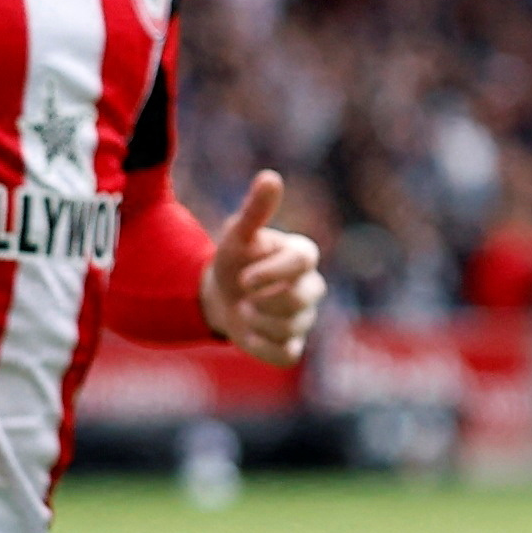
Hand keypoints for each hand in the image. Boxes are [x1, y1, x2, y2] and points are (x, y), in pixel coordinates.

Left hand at [205, 168, 323, 366]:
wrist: (221, 294)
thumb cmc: (234, 259)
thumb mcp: (238, 235)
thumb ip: (256, 210)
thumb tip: (270, 177)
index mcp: (302, 255)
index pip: (304, 261)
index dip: (273, 272)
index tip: (244, 279)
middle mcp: (311, 286)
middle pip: (302, 300)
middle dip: (266, 301)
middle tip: (244, 296)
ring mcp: (305, 317)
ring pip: (291, 328)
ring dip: (257, 322)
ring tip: (244, 311)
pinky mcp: (293, 344)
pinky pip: (286, 355)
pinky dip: (263, 348)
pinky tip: (248, 334)